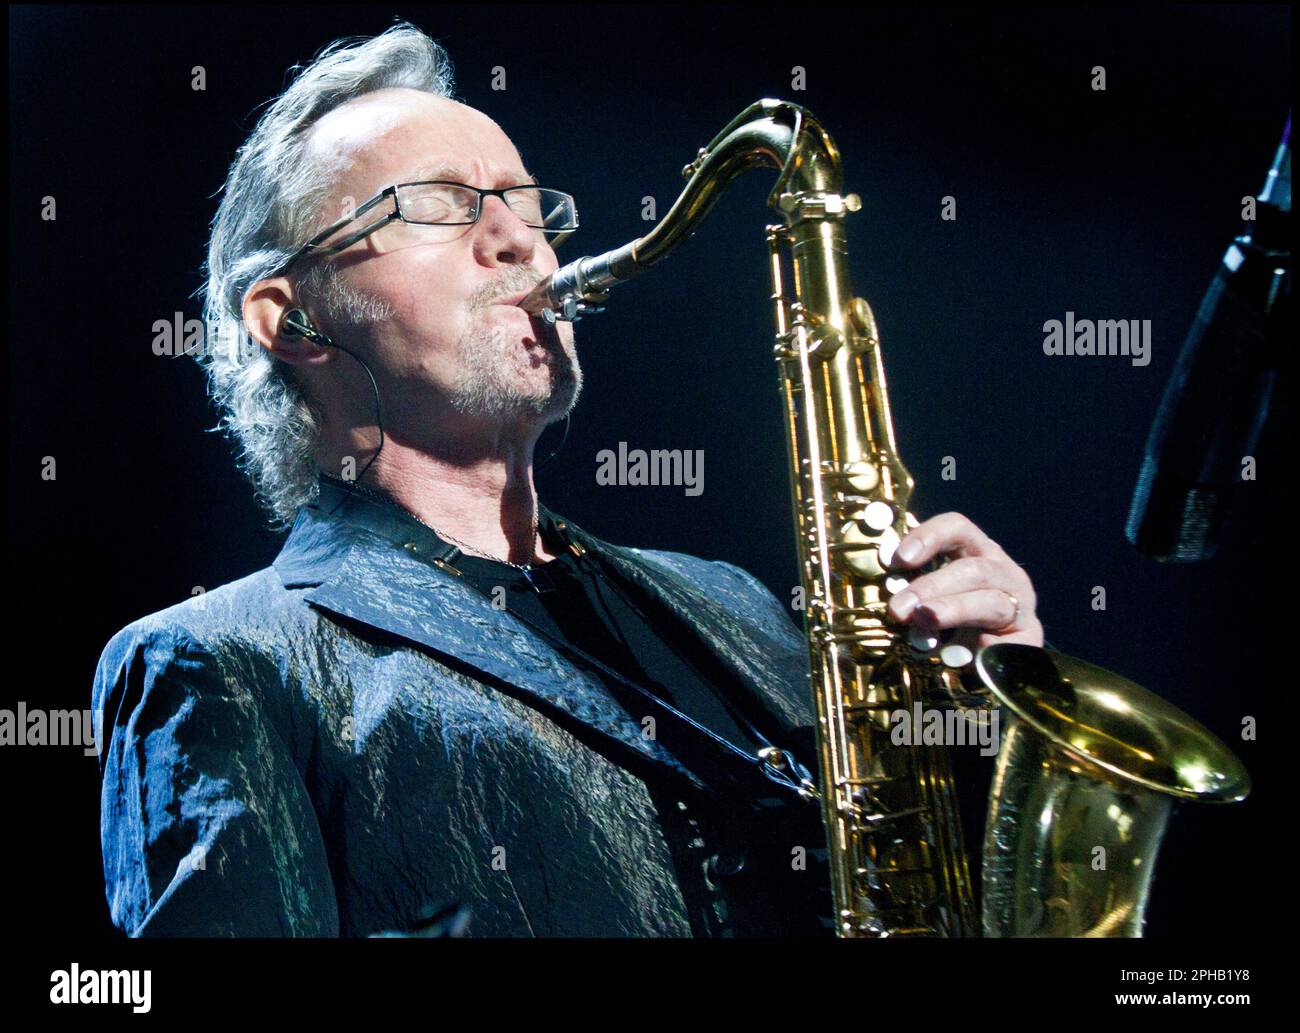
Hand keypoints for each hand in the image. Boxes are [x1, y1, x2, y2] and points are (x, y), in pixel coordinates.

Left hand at [884, 512, 1043, 648]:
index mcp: (977, 554)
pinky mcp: (1030, 639)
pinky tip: (967, 657)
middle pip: (972, 568)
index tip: (899, 559)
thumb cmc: (956, 625)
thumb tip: (883, 598)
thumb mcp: (934, 601)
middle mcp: (1003, 573)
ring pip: (989, 601)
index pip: (958, 528)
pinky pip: (1009, 642)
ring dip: (952, 609)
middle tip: (898, 607)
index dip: (929, 536)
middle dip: (930, 586)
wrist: (997, 664)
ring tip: (924, 620)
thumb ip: (912, 594)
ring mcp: (1020, 605)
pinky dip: (987, 648)